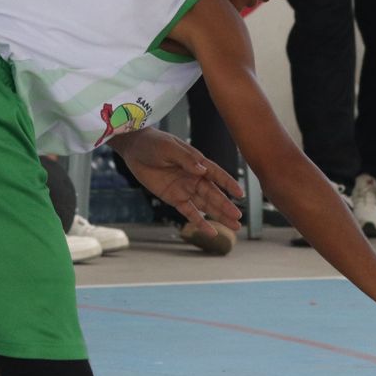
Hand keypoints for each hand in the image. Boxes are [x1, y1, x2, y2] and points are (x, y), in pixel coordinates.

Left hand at [110, 128, 242, 231]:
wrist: (135, 148)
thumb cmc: (154, 143)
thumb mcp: (169, 148)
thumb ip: (186, 159)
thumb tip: (202, 170)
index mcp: (196, 162)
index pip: (216, 174)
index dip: (228, 184)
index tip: (240, 194)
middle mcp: (194, 177)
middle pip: (213, 194)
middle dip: (226, 206)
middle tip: (239, 217)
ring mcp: (185, 189)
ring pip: (206, 205)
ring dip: (219, 215)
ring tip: (235, 226)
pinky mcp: (174, 198)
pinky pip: (189, 212)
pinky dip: (200, 222)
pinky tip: (211, 232)